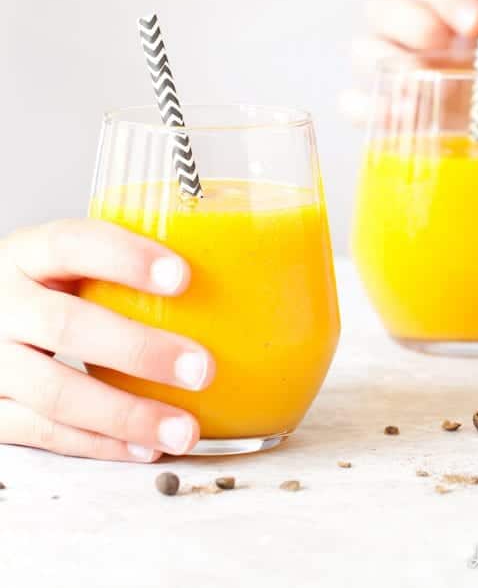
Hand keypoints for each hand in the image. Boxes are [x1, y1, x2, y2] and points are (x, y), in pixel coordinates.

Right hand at [0, 219, 215, 460]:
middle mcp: (1, 304)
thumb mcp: (66, 265)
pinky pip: (42, 433)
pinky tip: (145, 448)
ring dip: (126, 414)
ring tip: (184, 430)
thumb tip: (239, 268)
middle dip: (138, 350)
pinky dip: (98, 443)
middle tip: (202, 369)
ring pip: (53, 391)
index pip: (72, 243)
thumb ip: (120, 267)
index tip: (182, 276)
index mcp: (27, 254)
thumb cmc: (44, 291)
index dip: (125, 257)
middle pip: (64, 324)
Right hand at [344, 0, 477, 137]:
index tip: (474, 23)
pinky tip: (399, 119)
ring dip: (387, 64)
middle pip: (385, 6)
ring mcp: (394, 72)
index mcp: (454, 8)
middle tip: (437, 45)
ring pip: (363, 49)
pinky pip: (355, 102)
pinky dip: (368, 107)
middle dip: (408, 21)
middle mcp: (415, 33)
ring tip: (420, 90)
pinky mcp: (381, 113)